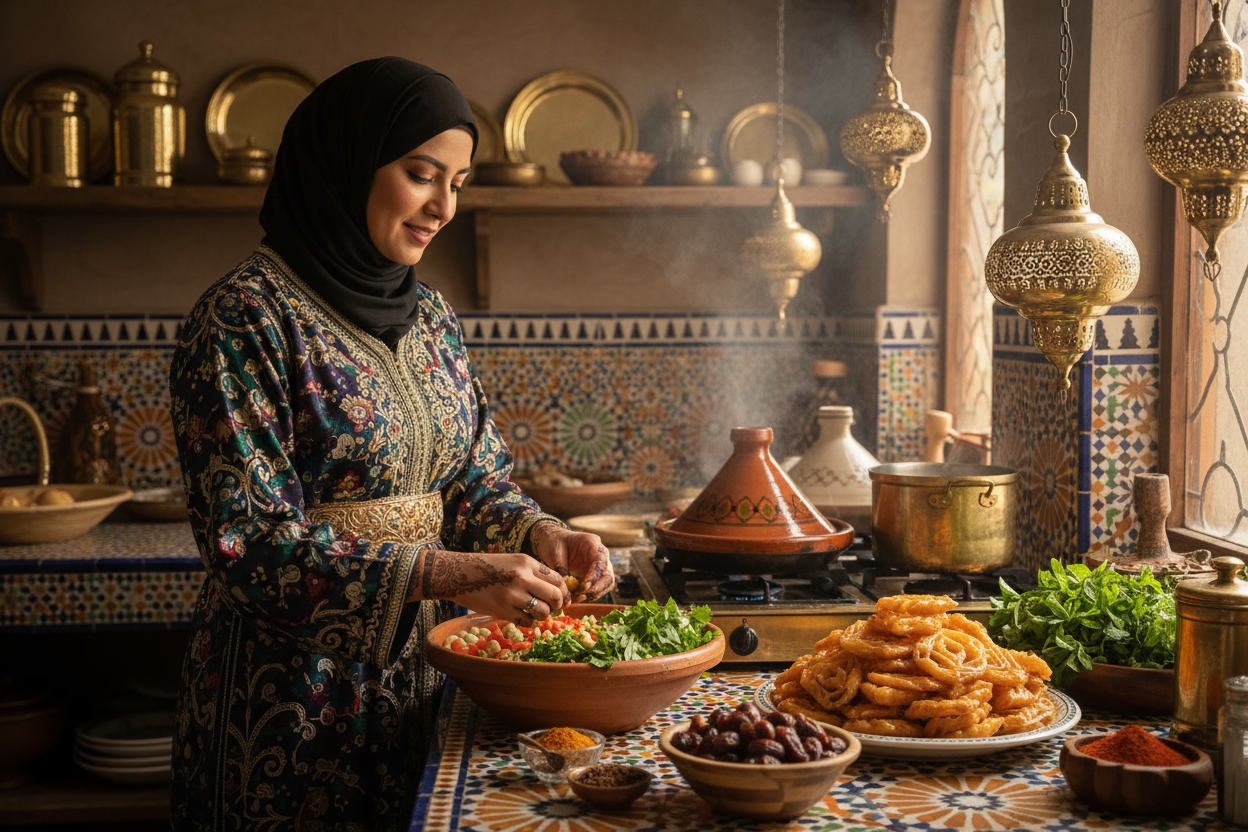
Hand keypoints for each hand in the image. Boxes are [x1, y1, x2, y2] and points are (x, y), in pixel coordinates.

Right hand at [412, 549, 569, 624]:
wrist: (460, 573)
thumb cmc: (489, 567)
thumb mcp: (514, 562)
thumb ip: (534, 573)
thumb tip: (556, 590)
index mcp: (527, 562)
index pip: (557, 579)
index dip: (564, 592)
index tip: (562, 599)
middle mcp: (522, 577)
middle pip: (555, 596)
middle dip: (557, 605)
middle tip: (553, 608)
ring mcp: (512, 595)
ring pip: (542, 611)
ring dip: (543, 615)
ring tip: (536, 613)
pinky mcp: (502, 610)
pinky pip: (526, 620)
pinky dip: (529, 621)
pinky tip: (523, 616)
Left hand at [530, 522, 614, 602]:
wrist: (554, 542)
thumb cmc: (555, 543)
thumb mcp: (554, 552)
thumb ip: (560, 567)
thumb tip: (566, 585)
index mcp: (592, 543)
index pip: (600, 560)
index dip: (594, 575)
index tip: (584, 586)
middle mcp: (601, 554)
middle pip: (608, 574)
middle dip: (597, 588)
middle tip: (581, 595)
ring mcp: (600, 565)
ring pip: (607, 583)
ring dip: (594, 594)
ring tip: (578, 598)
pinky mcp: (596, 575)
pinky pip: (600, 588)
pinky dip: (591, 595)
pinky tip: (578, 598)